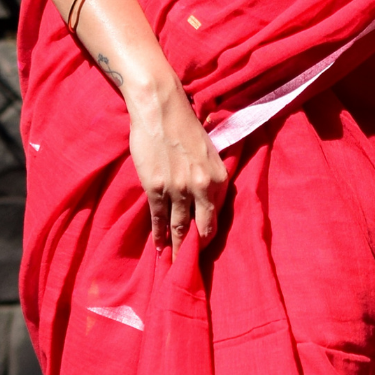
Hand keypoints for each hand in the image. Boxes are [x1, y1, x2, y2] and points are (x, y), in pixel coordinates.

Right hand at [125, 71, 228, 256]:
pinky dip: (159, 235)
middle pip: (201, 227)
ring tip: (174, 264)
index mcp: (218, 178)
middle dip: (195, 249)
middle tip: (190, 266)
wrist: (160, 108)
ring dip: (176, 248)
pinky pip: (159, 218)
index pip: (216, 215)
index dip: (209, 234)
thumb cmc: (184, 125)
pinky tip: (159, 248)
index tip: (204, 247)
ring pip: (179, 227)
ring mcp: (178, 189)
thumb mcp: (209, 151)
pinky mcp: (156, 187)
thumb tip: (208, 195)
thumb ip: (210, 175)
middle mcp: (202, 187)